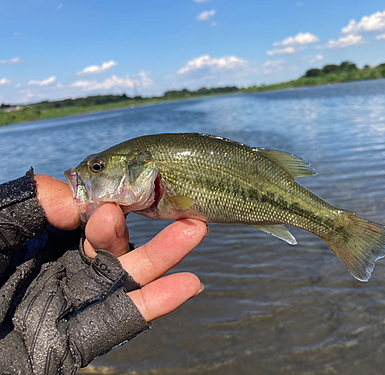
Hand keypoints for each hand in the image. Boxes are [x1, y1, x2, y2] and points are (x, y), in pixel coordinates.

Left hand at [34, 174, 205, 321]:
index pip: (85, 222)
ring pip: (127, 280)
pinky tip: (187, 285)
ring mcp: (73, 308)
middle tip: (182, 209)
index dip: (109, 207)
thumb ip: (30, 206)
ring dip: (164, 257)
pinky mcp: (77, 342)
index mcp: (40, 247)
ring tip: (196, 230)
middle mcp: (61, 274)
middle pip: (117, 250)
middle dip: (150, 228)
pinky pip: (121, 321)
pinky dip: (155, 304)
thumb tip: (77, 195)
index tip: (122, 198)